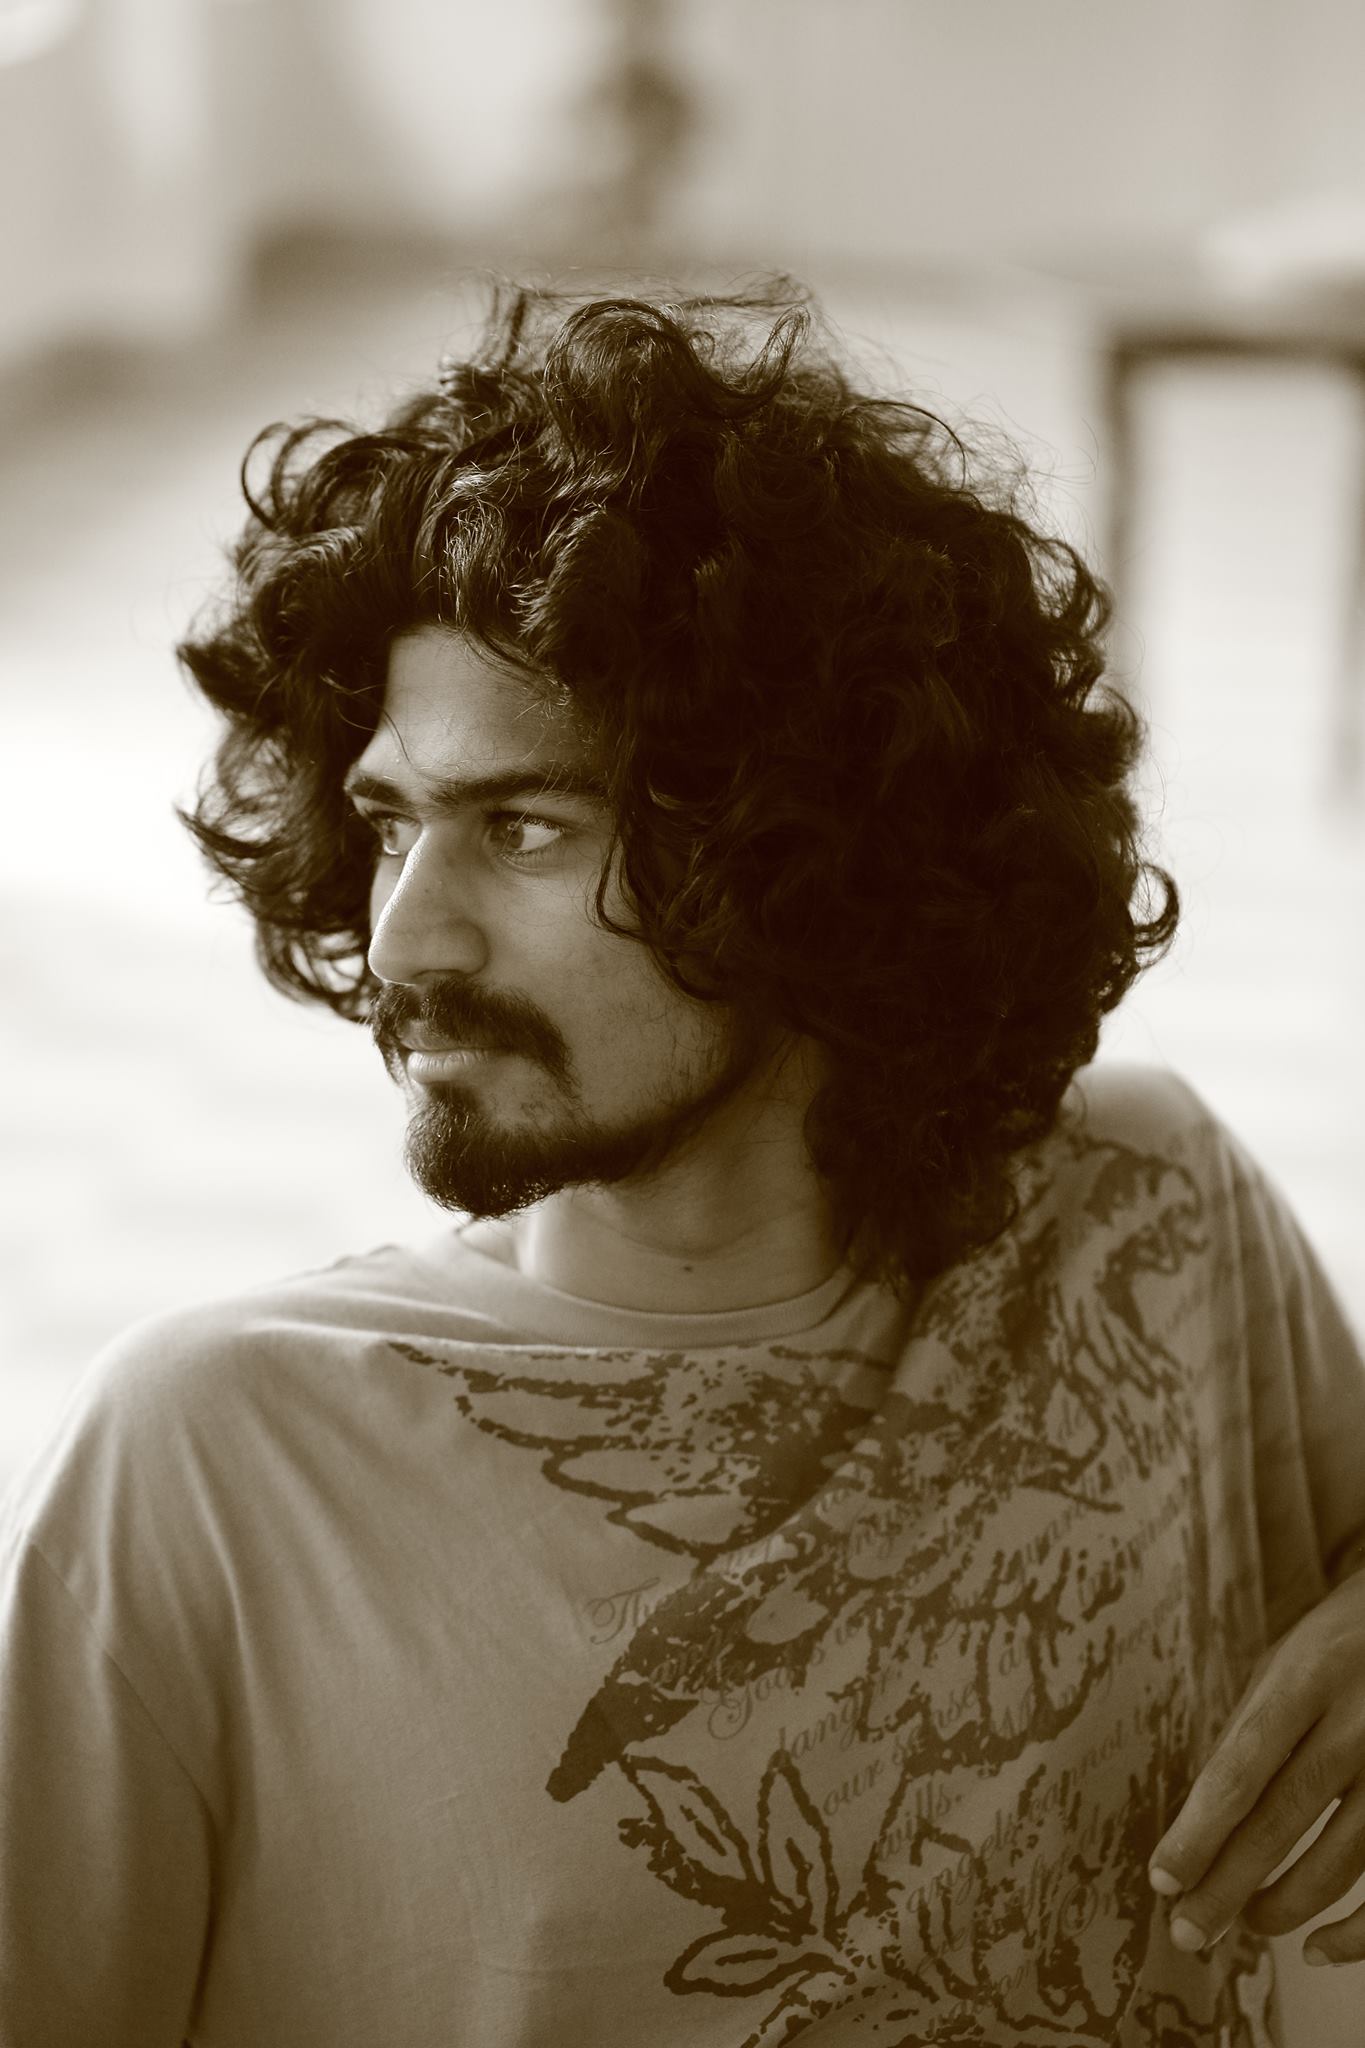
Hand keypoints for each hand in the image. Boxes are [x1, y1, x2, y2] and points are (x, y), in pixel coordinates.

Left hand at [1146, 1569, 1364, 1966]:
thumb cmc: (1341, 1645)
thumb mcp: (1287, 1663)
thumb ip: (1251, 1731)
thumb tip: (1201, 1819)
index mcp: (1304, 1679)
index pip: (1240, 1768)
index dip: (1199, 1831)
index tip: (1163, 1879)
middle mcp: (1355, 1722)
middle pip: (1281, 1821)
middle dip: (1226, 1886)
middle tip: (1186, 1932)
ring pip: (1340, 1862)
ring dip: (1282, 1906)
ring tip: (1240, 1924)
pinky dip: (1358, 1931)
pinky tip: (1320, 1948)